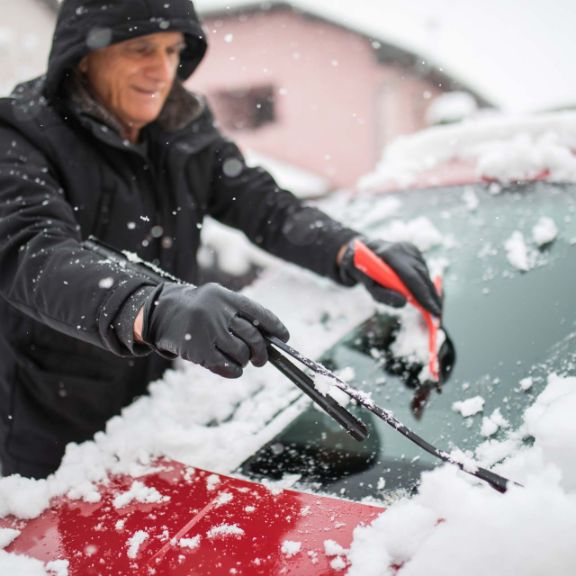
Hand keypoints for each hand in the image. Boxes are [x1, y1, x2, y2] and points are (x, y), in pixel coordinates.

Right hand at [141, 282, 289, 377]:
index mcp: (226, 297)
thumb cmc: (198, 310)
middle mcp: (218, 312)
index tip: (283, 338)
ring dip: (245, 360)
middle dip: (262, 352)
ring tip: (240, 360)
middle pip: (253, 337)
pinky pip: (226, 366)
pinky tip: (234, 369)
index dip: (275, 327)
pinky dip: (235, 371)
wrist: (161, 313)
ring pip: (241, 353)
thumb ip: (240, 314)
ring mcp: (208, 331)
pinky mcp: (198, 350)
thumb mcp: (217, 301)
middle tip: (260, 359)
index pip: (259, 313)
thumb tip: (270, 337)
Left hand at [339, 238, 441, 316]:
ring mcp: (409, 248)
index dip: (424, 296)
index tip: (433, 310)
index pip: (411, 277)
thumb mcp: (366, 284)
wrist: (358, 249)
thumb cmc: (360, 269)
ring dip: (428, 290)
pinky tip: (423, 293)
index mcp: (389, 254)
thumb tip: (404, 303)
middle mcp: (402, 248)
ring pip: (424, 273)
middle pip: (422, 276)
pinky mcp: (413, 250)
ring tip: (432, 306)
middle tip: (437, 314)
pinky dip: (423, 282)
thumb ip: (382, 295)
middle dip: (431, 296)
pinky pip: (422, 269)